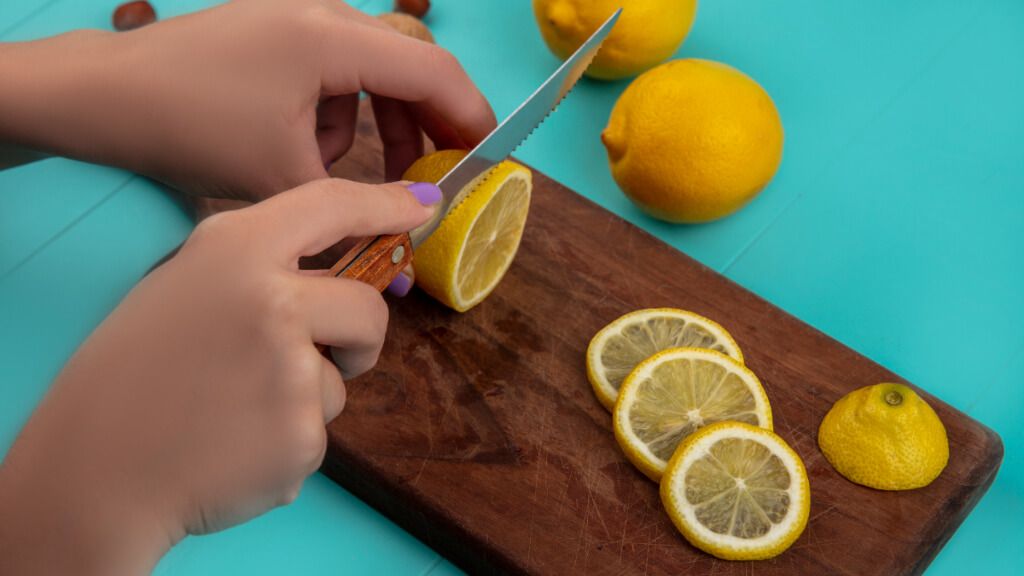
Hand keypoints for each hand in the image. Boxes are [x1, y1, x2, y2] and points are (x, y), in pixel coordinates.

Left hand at [0, 0, 494, 197]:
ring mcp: (297, 17)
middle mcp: (324, 14)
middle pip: (410, 64)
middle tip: (440, 174)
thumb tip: (404, 267)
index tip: (492, 162)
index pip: (434, 72)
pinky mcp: (277, 30)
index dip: (473, 118)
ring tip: (362, 173)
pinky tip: (309, 148)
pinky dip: (339, 112)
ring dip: (380, 123)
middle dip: (429, 123)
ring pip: (373, 69)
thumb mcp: (281, 178)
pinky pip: (335, 69)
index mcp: (334, 39)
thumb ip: (355, 213)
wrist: (103, 96)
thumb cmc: (191, 127)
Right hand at [0, 178, 439, 574]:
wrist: (98, 465)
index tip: (420, 207)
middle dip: (359, 337)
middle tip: (321, 356)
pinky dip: (290, 439)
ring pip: (343, 378)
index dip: (384, 203)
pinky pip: (320, 429)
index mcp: (235, 250)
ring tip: (237, 407)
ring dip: (309, 395)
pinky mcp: (303, 434)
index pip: (331, 205)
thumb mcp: (186, 286)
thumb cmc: (137, 372)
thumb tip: (339, 277)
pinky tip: (238, 443)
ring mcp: (292, 370)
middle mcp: (273, 300)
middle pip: (368, 308)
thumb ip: (261, 271)